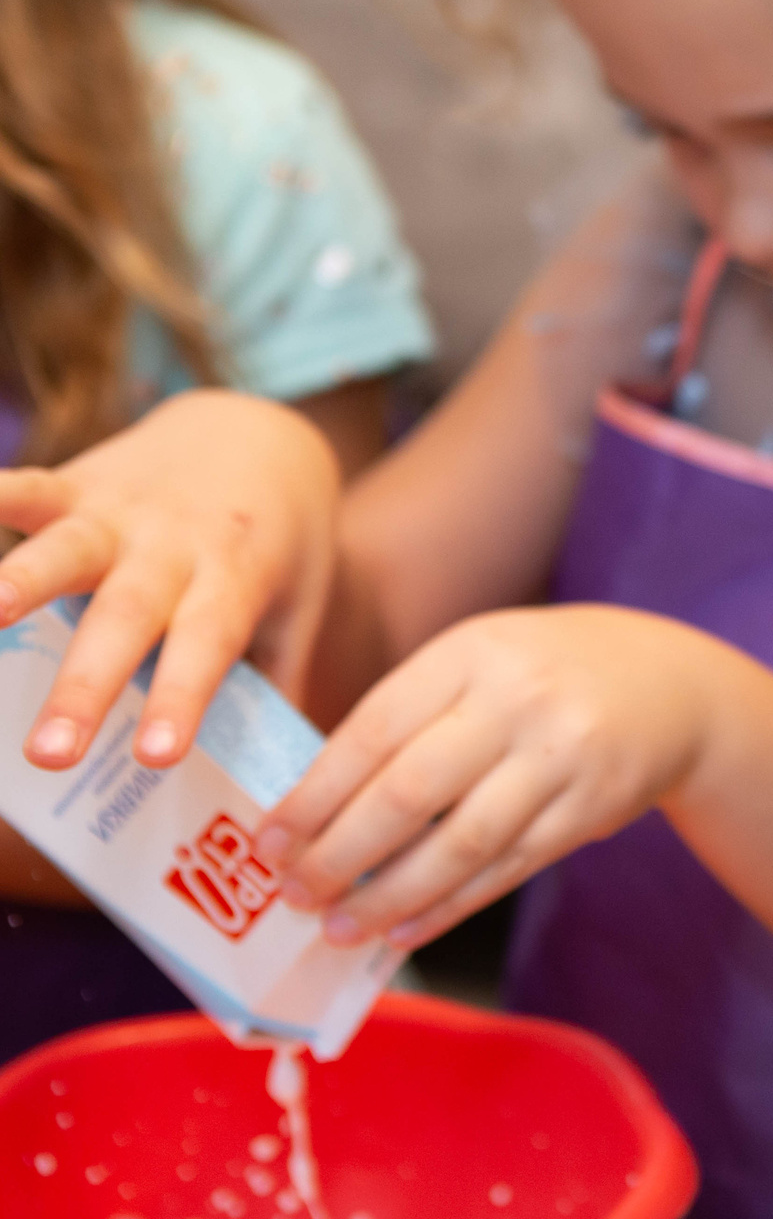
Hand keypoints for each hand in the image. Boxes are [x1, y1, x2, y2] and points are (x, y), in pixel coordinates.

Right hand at [0, 390, 336, 768]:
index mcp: (232, 582)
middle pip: (124, 619)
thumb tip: (282, 782)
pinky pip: (22, 488)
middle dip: (83, 686)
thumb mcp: (299, 608)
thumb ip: (279, 681)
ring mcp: (119, 512)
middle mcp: (173, 548)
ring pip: (62, 551)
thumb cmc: (280, 544)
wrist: (260, 435)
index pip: (206, 648)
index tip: (155, 755)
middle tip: (48, 754)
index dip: (180, 699)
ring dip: (15, 584)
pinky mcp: (76, 483)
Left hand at [256, 607, 729, 948]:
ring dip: (390, 896)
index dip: (315, 794)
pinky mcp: (590, 811)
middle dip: (340, 853)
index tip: (269, 840)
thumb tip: (318, 808)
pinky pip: (508, 868)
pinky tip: (405, 930)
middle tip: (294, 893)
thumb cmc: (550, 674)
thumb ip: (413, 714)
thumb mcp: (482, 659)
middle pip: (410, 792)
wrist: (677, 686)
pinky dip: (450, 906)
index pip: (374, 730)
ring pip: (460, 843)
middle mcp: (519, 702)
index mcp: (472, 653)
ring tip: (339, 928)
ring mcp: (563, 759)